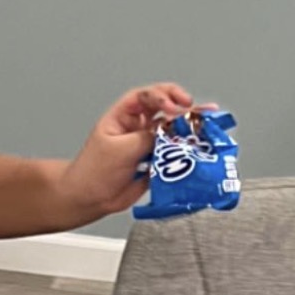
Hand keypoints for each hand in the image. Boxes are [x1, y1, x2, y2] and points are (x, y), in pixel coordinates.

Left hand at [62, 82, 193, 218]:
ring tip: (203, 124)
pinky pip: (174, 152)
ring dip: (187, 126)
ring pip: (171, 129)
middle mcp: (138, 126)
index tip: (173, 107)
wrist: (91, 198)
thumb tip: (168, 134)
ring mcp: (148, 143)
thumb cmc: (94, 170)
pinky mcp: (156, 161)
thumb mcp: (120, 150)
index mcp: (124, 116)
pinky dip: (186, 148)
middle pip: (163, 107)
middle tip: (193, 109)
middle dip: (180, 105)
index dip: (162, 96)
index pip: (146, 96)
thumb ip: (146, 139)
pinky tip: (198, 145)